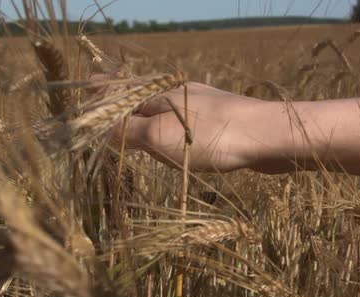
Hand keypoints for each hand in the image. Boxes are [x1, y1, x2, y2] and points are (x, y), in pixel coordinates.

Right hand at [112, 82, 283, 172]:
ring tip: (148, 138)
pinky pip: (192, 125)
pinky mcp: (225, 121)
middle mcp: (183, 95)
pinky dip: (180, 134)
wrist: (268, 137)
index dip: (106, 95)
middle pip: (147, 103)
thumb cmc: (211, 136)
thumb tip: (102, 129)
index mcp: (163, 96)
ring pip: (171, 115)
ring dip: (156, 125)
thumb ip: (130, 131)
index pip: (125, 94)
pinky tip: (187, 146)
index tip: (90, 87)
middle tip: (117, 113)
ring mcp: (206, 107)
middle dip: (130, 111)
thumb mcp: (160, 136)